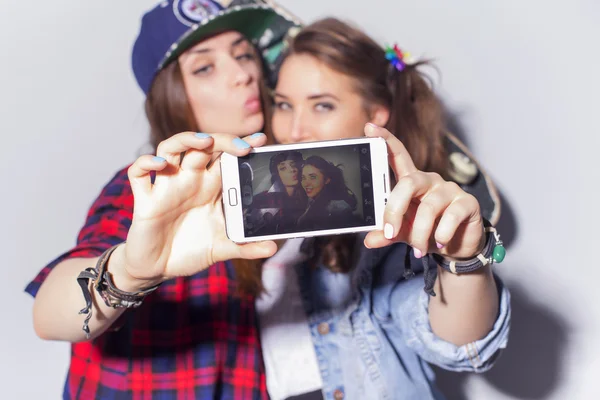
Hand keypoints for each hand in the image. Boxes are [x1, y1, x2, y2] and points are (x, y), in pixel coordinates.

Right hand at [119, 132, 276, 287]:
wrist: (157, 269)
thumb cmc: (190, 251)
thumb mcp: (222, 249)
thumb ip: (246, 247)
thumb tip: (273, 247)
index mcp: (210, 188)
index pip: (226, 158)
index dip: (241, 145)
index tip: (261, 139)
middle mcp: (189, 181)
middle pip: (203, 147)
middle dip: (222, 140)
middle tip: (242, 146)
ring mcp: (166, 187)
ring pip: (171, 149)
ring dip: (186, 140)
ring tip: (205, 141)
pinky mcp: (145, 200)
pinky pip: (138, 173)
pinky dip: (146, 163)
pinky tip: (160, 164)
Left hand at [363, 124, 484, 258]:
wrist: (457, 248)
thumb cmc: (428, 232)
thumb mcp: (403, 234)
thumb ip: (386, 234)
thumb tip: (369, 240)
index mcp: (411, 182)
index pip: (397, 155)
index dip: (385, 140)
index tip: (369, 128)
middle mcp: (430, 181)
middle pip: (408, 182)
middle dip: (395, 210)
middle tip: (390, 232)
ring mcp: (450, 190)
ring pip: (429, 206)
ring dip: (420, 233)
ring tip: (418, 249)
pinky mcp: (468, 203)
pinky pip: (452, 215)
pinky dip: (442, 233)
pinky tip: (440, 243)